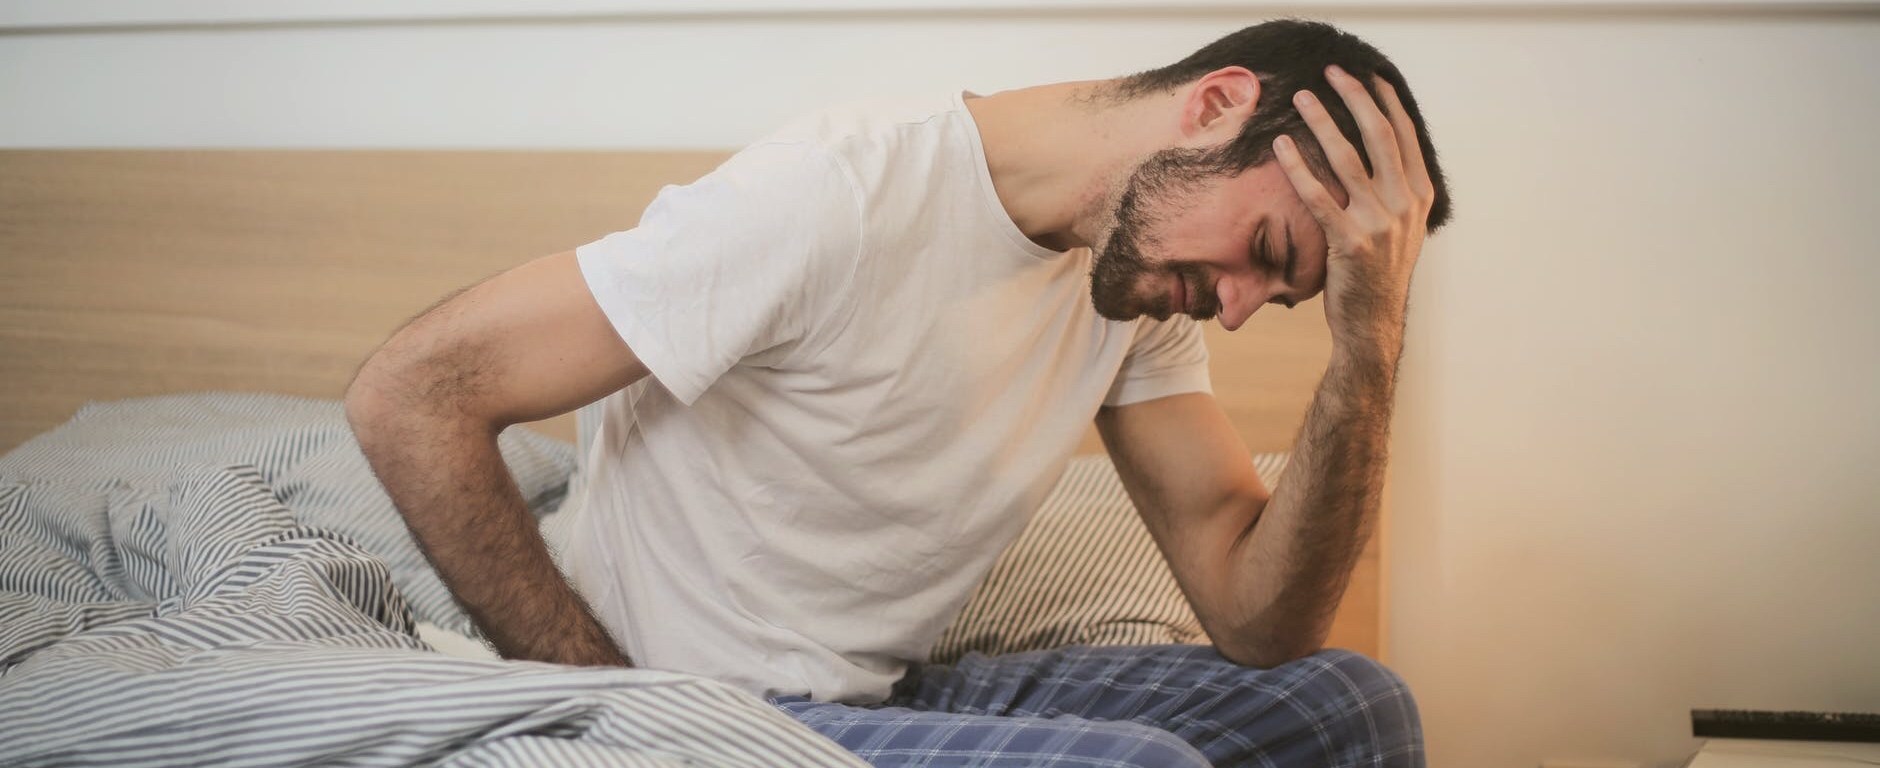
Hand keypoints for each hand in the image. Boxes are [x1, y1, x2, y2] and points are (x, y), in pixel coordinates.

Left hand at [1272, 66, 1437, 354]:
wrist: (1372, 324)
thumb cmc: (1377, 274)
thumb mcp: (1401, 229)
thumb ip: (1395, 191)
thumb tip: (1378, 151)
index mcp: (1419, 196)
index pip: (1404, 136)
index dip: (1385, 102)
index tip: (1367, 75)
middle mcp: (1404, 205)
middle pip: (1379, 136)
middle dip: (1354, 98)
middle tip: (1332, 72)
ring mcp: (1379, 224)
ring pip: (1347, 160)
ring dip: (1322, 123)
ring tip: (1301, 98)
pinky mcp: (1350, 242)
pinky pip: (1318, 196)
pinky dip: (1298, 167)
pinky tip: (1281, 146)